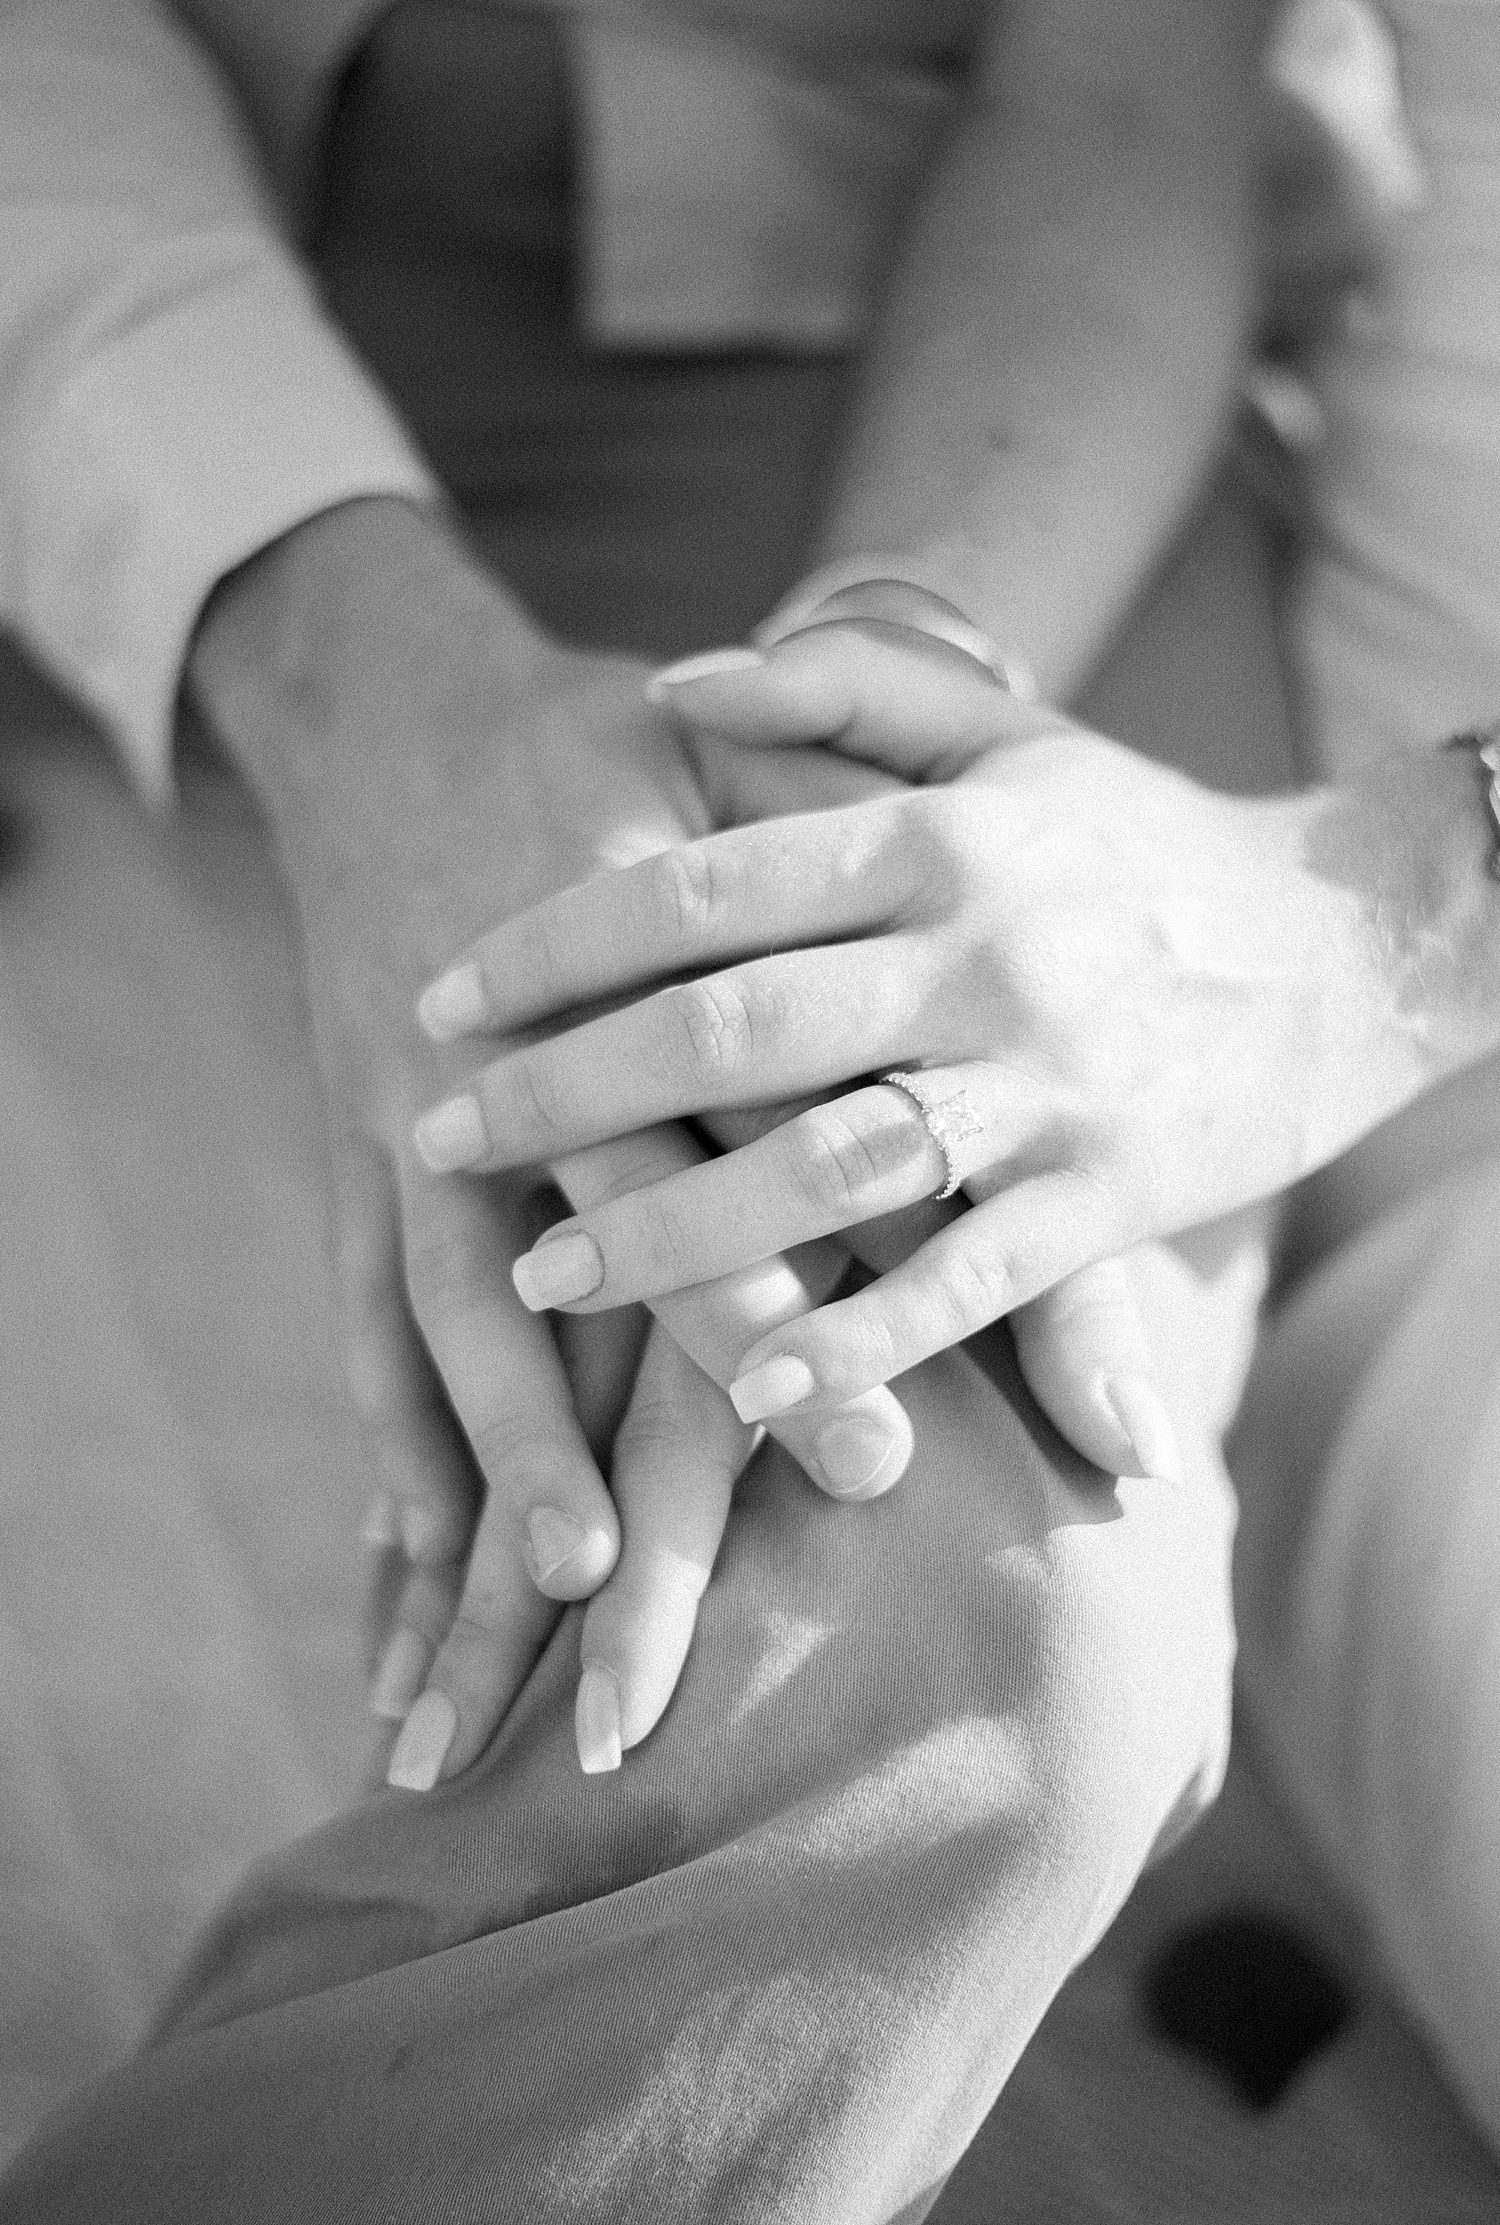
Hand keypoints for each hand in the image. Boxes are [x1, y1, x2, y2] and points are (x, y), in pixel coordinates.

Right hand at [189, 505, 909, 1784]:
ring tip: (574, 1584)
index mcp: (668, 950)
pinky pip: (362, 1301)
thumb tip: (1046, 1009)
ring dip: (518, 1444)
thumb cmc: (626, 767)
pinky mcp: (354, 1141)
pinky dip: (391, 1421)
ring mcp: (428, 1100)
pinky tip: (416, 1545)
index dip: (851, 1258)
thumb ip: (890, 911)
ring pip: (469, 1293)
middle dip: (714, 1380)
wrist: (395, 711)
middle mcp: (548, 1039)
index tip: (913, 1422)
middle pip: (631, 1228)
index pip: (776, 1123)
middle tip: (839, 1508)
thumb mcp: (761, 790)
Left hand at [409, 622, 1428, 1423]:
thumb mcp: (1009, 735)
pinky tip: (750, 1391)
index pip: (704, 887)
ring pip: (827, 1169)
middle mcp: (983, 957)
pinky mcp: (1110, 1197)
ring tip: (542, 1275)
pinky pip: (965, 1285)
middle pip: (733, 1030)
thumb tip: (670, 680)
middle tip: (435, 1137)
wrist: (1358, 940)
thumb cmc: (1144, 839)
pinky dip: (857, 1342)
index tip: (440, 997)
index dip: (555, 944)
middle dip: (565, 1093)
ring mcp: (1047, 1084)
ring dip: (673, 1234)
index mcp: (938, 840)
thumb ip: (841, 690)